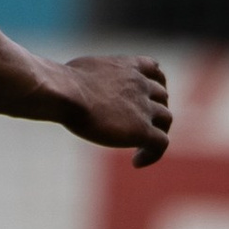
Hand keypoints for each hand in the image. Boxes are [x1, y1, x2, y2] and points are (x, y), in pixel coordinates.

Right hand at [51, 53, 173, 165]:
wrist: (65, 93)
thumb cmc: (62, 83)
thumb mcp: (81, 71)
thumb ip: (92, 79)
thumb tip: (75, 88)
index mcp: (129, 66)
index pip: (155, 71)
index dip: (155, 86)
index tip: (146, 99)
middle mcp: (141, 84)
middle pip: (162, 98)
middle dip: (154, 112)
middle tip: (138, 128)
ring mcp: (144, 107)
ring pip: (165, 120)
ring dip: (156, 133)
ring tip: (138, 148)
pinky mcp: (141, 129)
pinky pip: (160, 143)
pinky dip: (153, 154)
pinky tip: (137, 162)